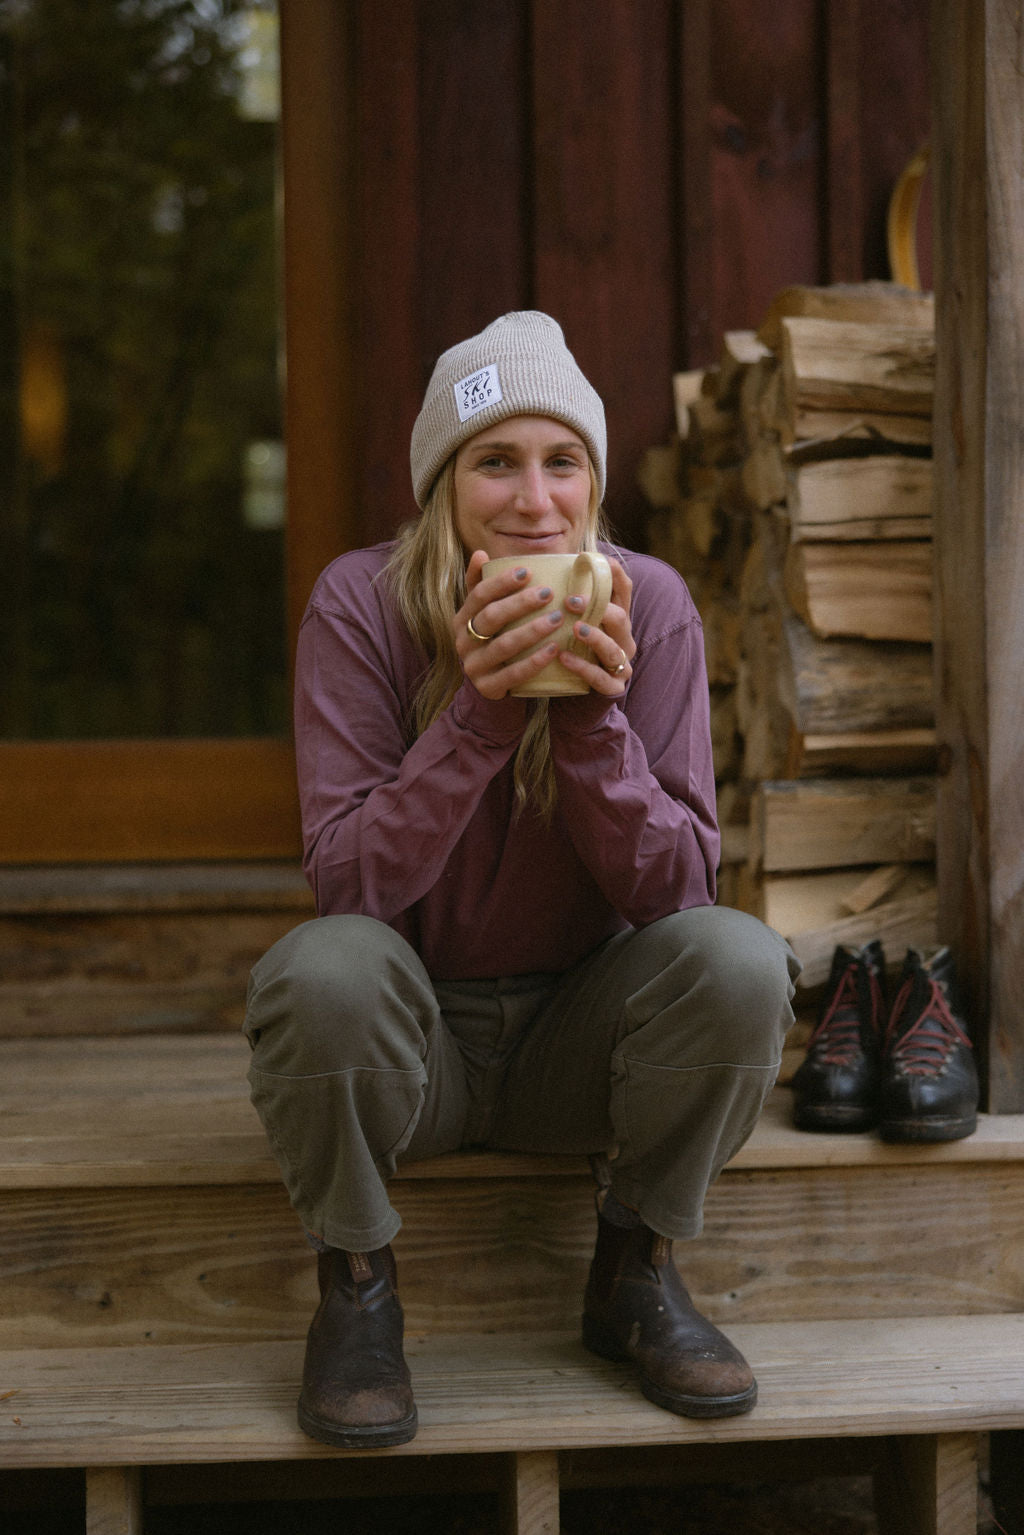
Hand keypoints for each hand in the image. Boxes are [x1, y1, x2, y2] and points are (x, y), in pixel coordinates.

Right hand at [455, 550, 572, 698]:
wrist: (490, 684)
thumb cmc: (494, 639)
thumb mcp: (485, 612)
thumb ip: (481, 585)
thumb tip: (481, 554)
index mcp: (462, 618)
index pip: (478, 595)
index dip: (502, 582)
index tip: (528, 571)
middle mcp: (463, 641)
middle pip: (491, 617)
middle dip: (520, 603)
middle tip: (548, 593)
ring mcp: (474, 666)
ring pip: (503, 646)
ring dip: (532, 630)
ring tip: (557, 618)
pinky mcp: (487, 687)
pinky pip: (513, 674)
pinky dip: (534, 661)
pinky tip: (554, 649)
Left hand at [555, 557, 634, 696]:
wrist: (578, 697)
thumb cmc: (574, 652)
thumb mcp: (574, 623)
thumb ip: (569, 600)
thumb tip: (545, 564)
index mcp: (617, 620)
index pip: (624, 591)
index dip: (615, 574)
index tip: (600, 559)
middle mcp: (623, 640)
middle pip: (620, 618)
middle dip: (598, 607)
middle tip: (571, 600)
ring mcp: (621, 665)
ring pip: (613, 649)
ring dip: (595, 637)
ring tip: (575, 628)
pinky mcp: (613, 687)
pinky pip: (601, 678)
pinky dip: (583, 667)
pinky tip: (564, 658)